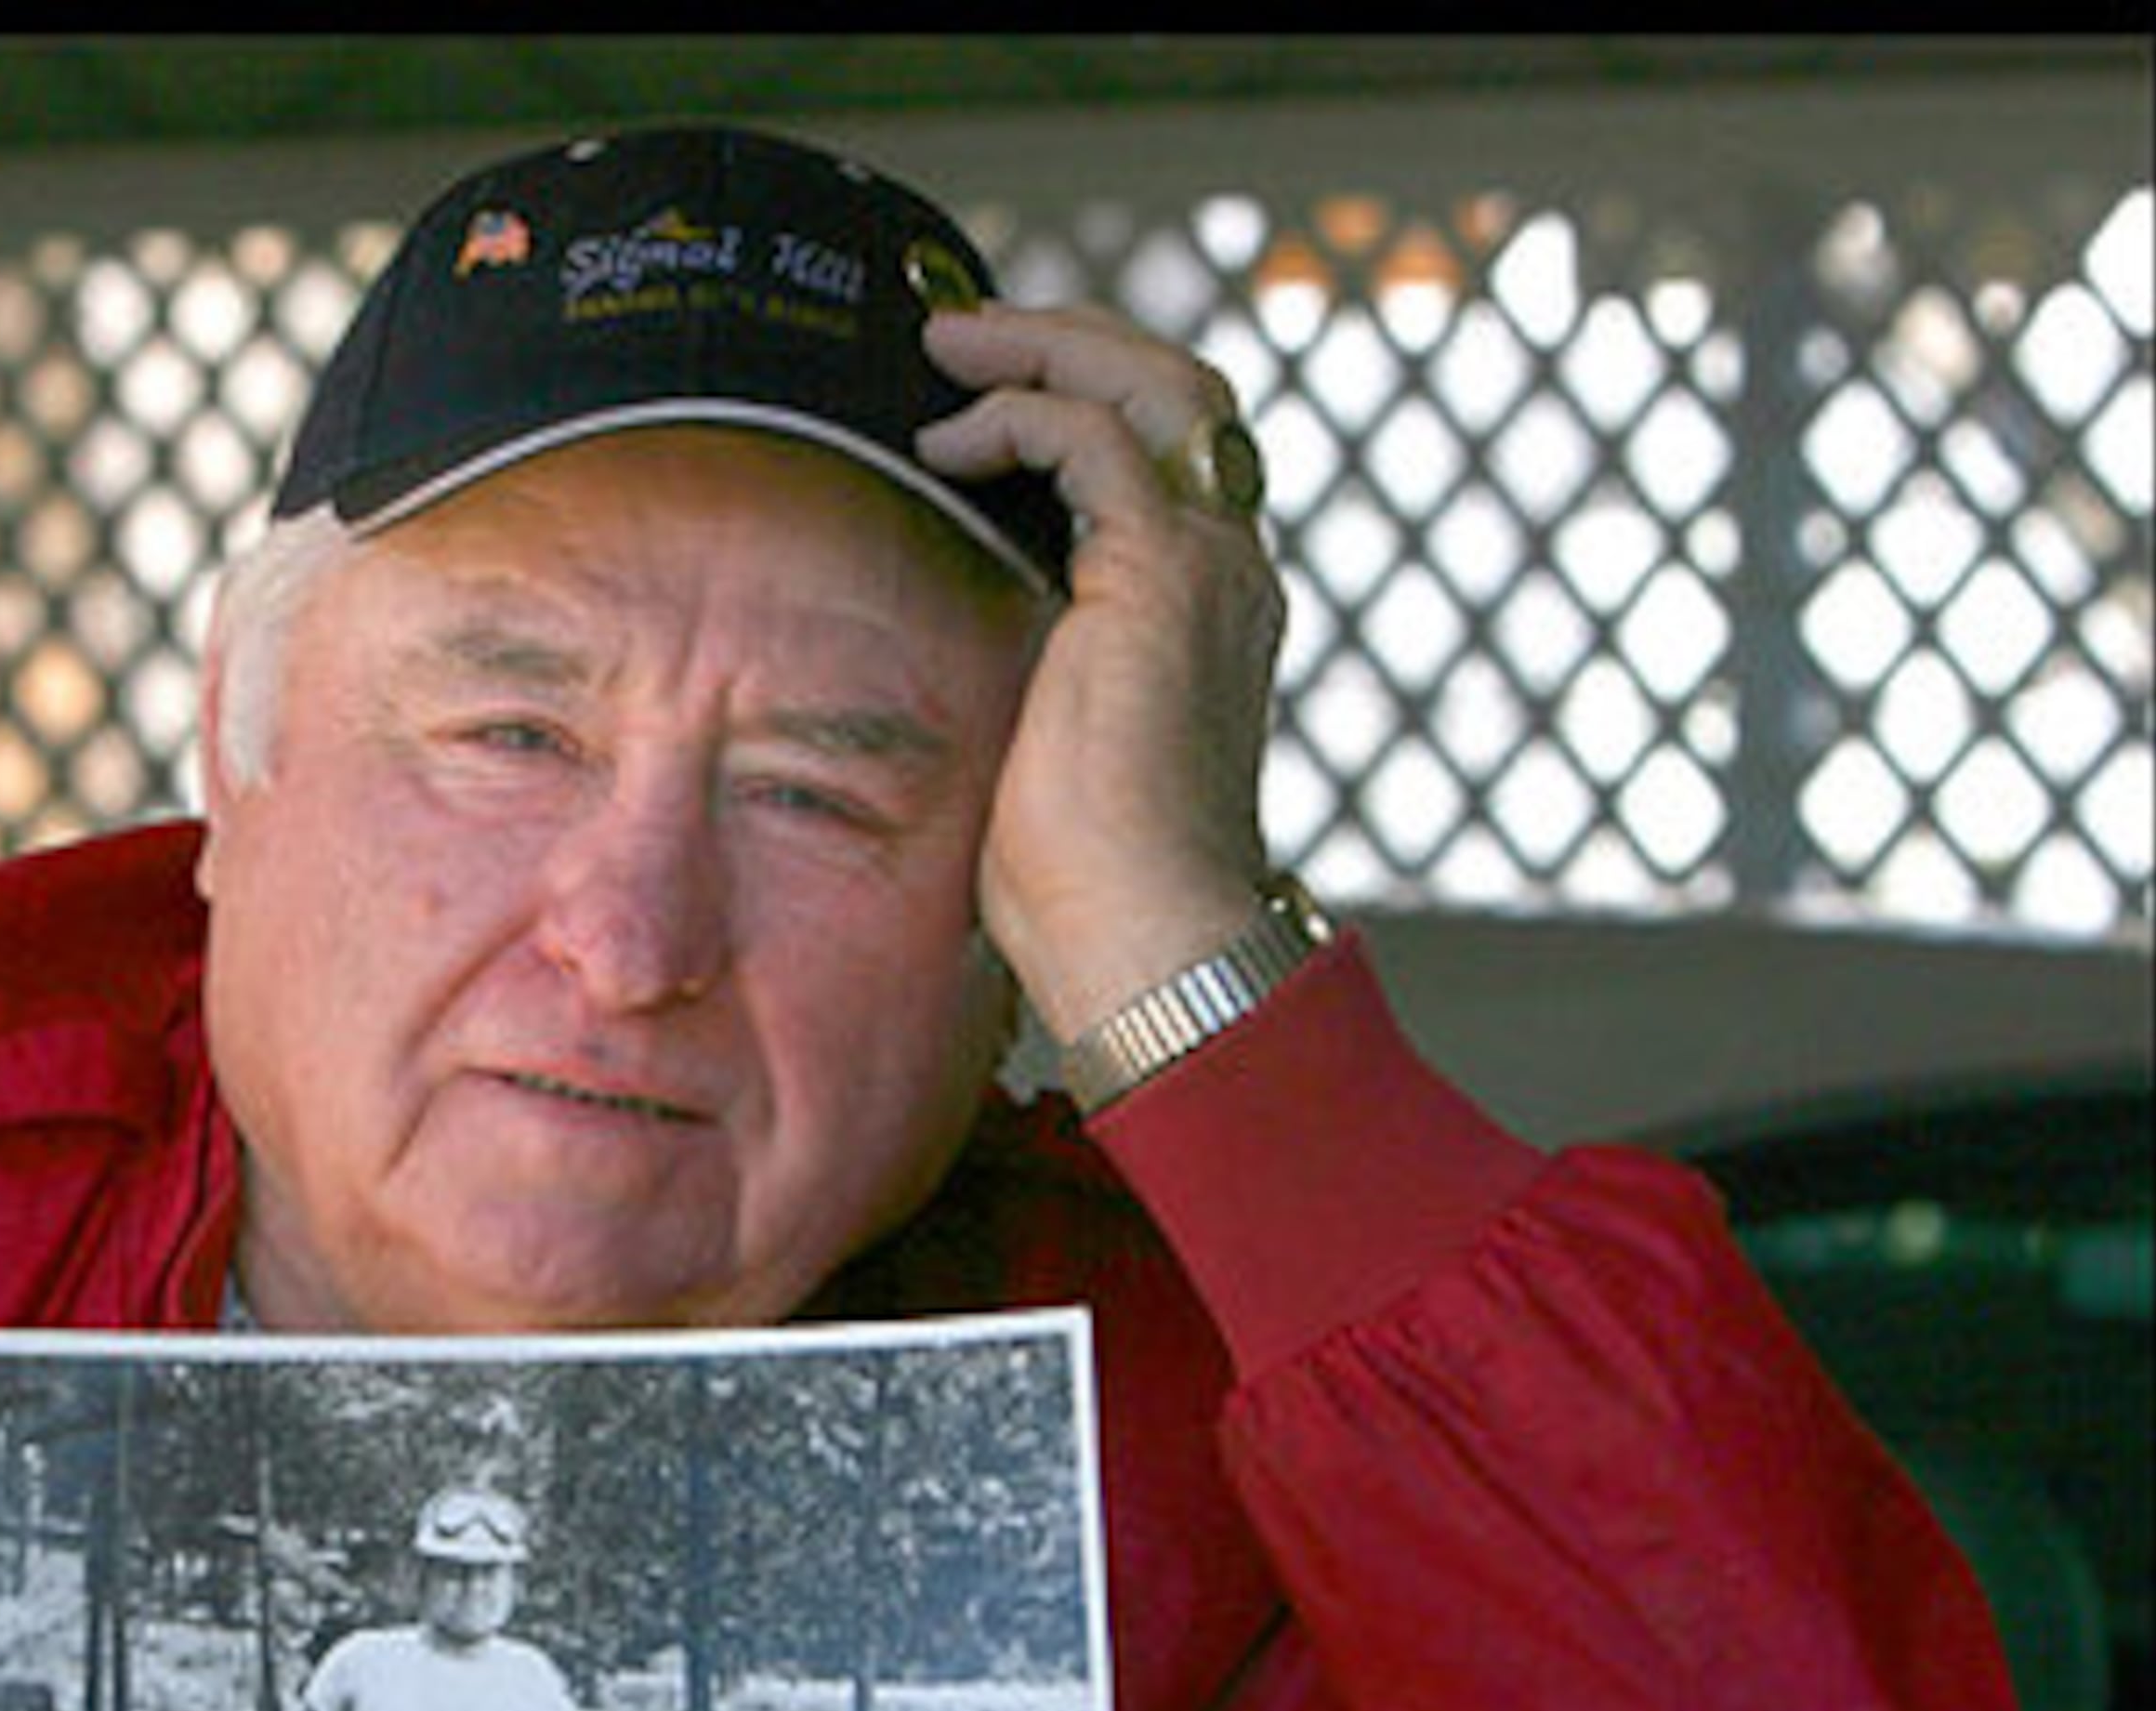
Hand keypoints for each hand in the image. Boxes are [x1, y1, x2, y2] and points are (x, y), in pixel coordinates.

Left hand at [913, 304, 1289, 1041]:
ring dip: (1043, 347)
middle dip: (1069, 340)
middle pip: (1179, 389)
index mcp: (1210, 606)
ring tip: (946, 347)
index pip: (1170, 454)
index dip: (1088, 395)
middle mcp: (1229, 569)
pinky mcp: (1161, 573)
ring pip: (1152, 383)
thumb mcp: (1041, 742)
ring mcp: (1208, 564)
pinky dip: (1019, 417)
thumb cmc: (1083, 883)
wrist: (1145, 934)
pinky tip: (947, 444)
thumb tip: (926, 650)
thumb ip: (1018, 669)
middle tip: (958, 333)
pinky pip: (1093, 437)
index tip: (987, 388)